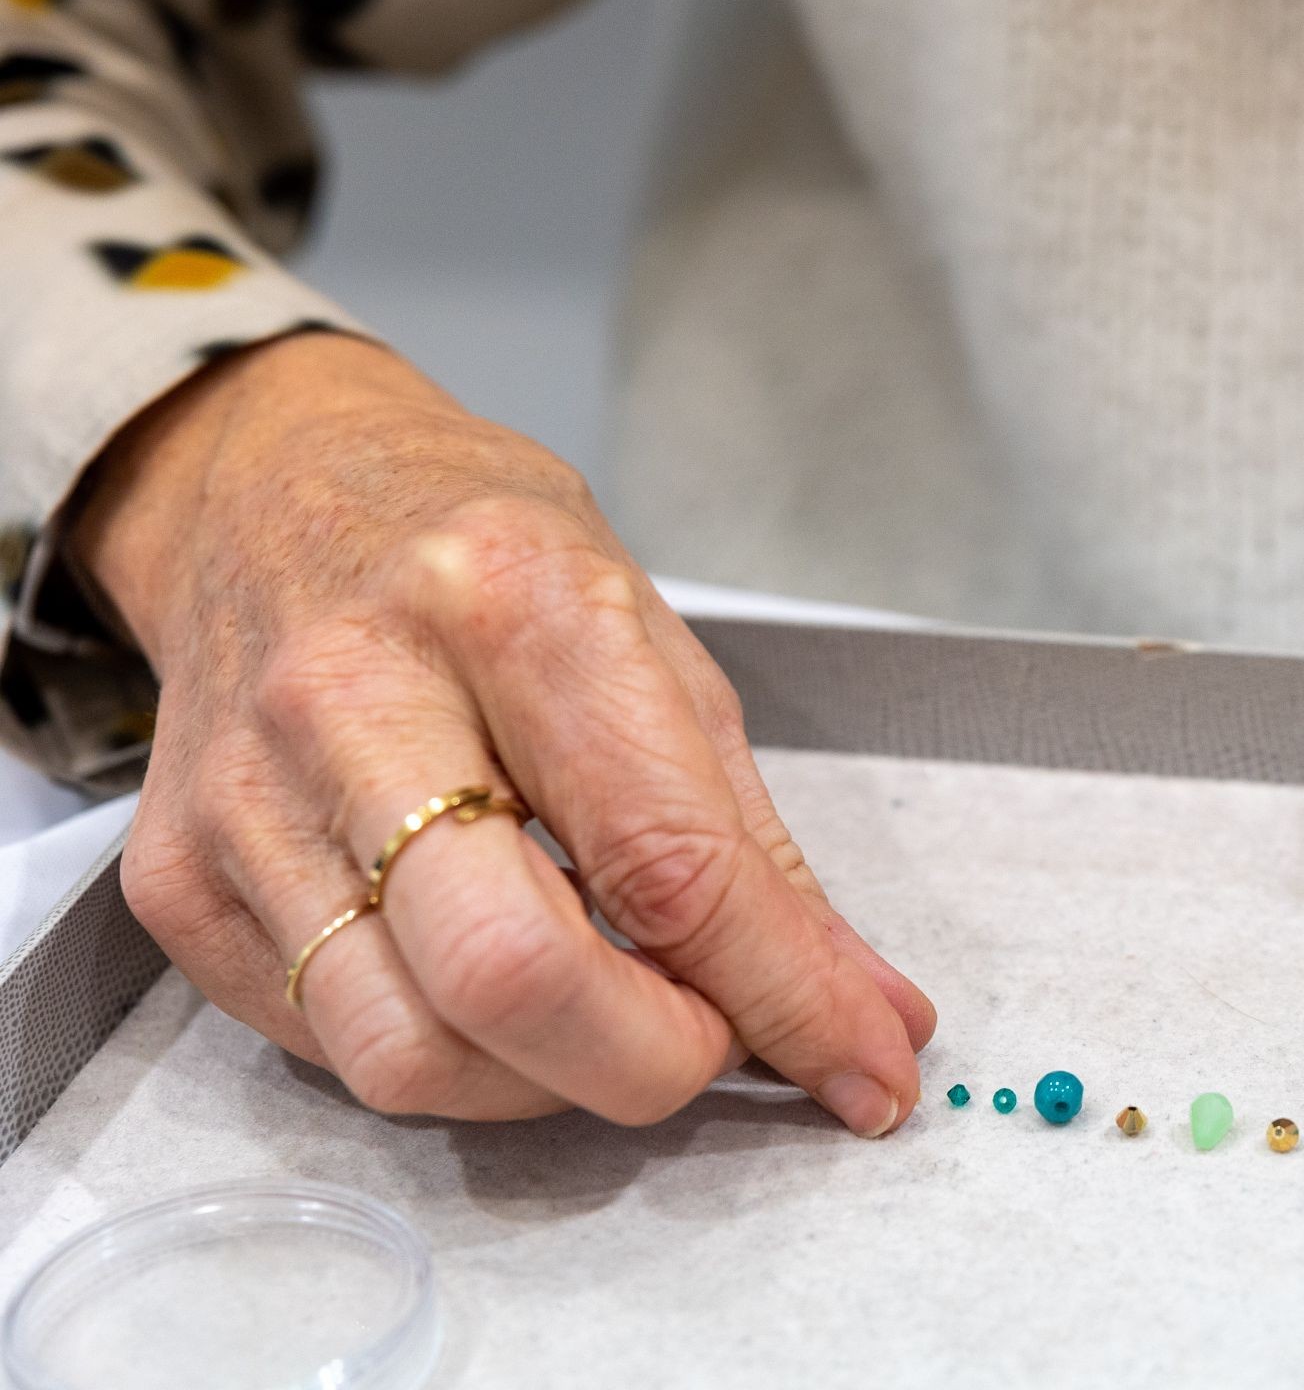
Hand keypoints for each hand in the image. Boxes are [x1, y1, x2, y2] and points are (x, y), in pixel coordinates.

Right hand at [73, 331, 934, 1128]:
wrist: (271, 484)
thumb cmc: (485, 558)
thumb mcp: (655, 650)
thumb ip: (758, 852)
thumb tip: (867, 1018)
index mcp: (514, 606)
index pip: (666, 859)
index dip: (783, 994)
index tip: (864, 1067)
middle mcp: (359, 697)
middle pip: (513, 977)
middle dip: (650, 1062)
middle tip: (708, 1039)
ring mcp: (248, 798)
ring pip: (410, 1052)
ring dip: (547, 1080)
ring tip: (601, 1004)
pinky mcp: (175, 882)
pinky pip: (330, 1048)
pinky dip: (449, 1053)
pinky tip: (488, 977)